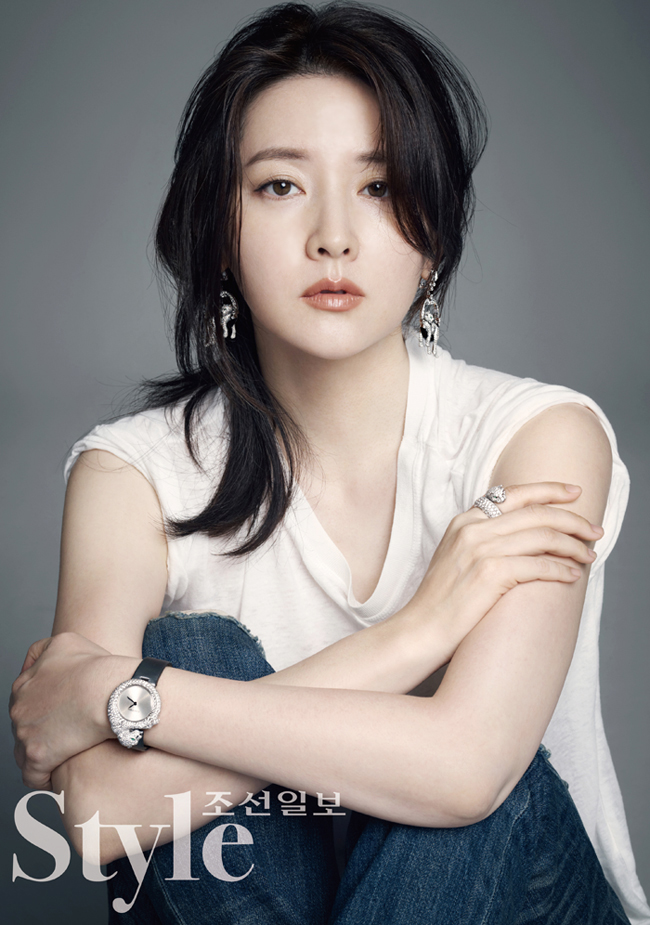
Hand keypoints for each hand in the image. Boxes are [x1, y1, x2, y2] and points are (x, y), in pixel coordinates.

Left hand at [9, 632, 130, 789]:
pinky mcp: (37, 756)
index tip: (60, 714)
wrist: (111, 692)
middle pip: (23, 725)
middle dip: (40, 731)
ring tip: (63, 758)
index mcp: (24, 683)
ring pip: (24, 751)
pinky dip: (43, 778)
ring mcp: (25, 732)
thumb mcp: (66, 641)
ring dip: (41, 754)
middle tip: (65, 735)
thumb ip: (44, 650)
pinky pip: (33, 776)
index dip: (43, 708)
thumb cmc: (97, 667)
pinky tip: (58, 777)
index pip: (24, 700)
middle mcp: (18, 707)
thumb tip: (39, 662)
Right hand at [407, 482, 602, 662]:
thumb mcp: (457, 557)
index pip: (515, 493)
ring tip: (589, 555)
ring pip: (543, 536)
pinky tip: (572, 576)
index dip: (549, 490)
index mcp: (464, 520)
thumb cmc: (441, 601)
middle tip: (595, 530)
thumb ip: (483, 539)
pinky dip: (562, 570)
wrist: (419, 630)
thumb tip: (525, 535)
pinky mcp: (490, 573)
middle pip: (537, 513)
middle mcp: (472, 528)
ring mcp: (480, 549)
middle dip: (573, 519)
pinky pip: (539, 566)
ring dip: (574, 546)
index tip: (574, 492)